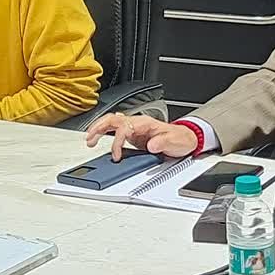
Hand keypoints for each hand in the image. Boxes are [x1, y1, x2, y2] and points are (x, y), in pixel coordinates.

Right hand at [84, 113, 198, 159]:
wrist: (185, 139)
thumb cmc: (180, 139)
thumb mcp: (174, 141)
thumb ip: (162, 142)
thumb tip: (150, 145)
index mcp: (145, 123)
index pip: (124, 128)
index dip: (117, 142)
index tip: (116, 155)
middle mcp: (137, 123)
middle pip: (112, 119)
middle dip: (99, 128)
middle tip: (89, 139)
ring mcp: (134, 128)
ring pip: (111, 122)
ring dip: (98, 129)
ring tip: (89, 139)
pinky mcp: (133, 135)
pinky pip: (115, 130)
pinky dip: (104, 132)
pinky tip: (99, 138)